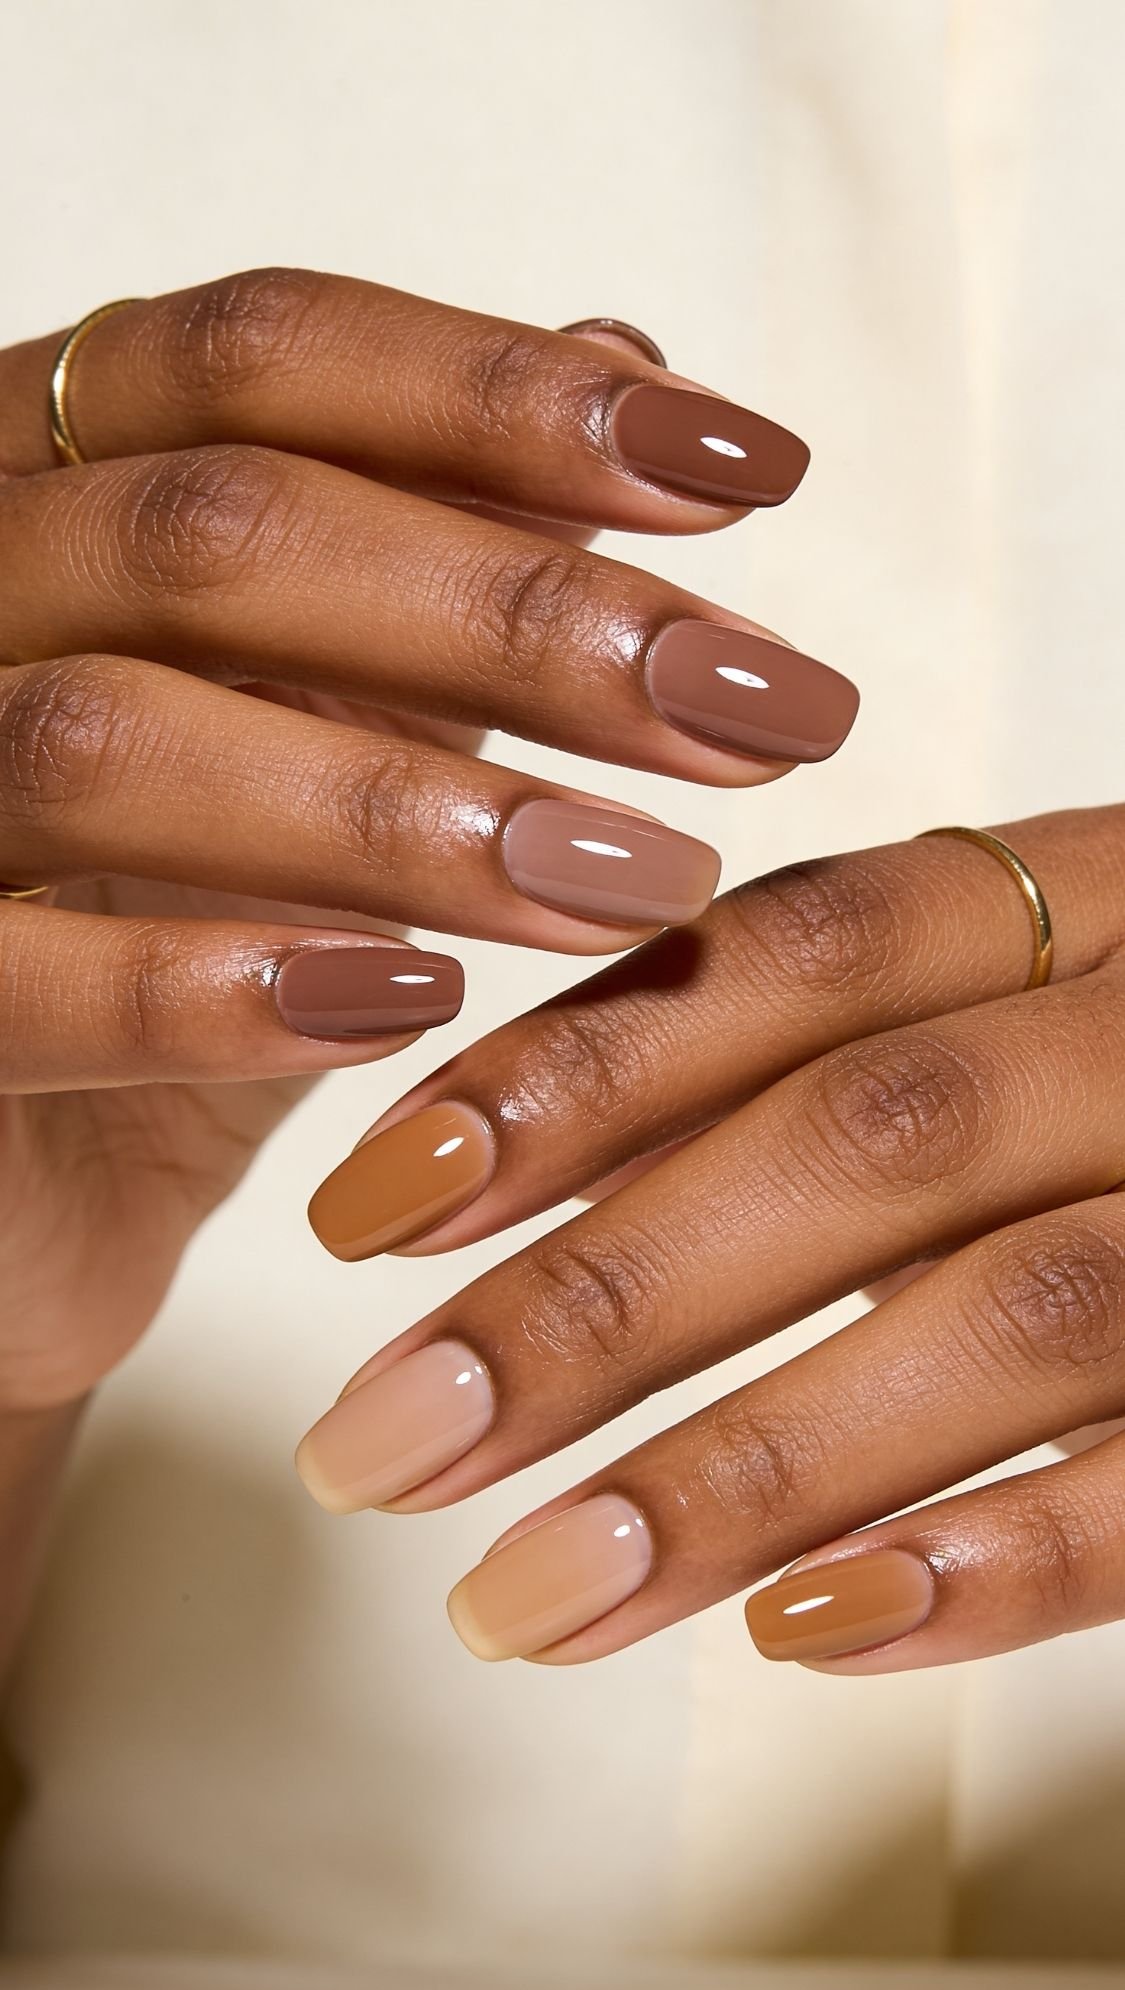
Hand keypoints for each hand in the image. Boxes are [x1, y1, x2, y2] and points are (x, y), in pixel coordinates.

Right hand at [0, 268, 855, 1411]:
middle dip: (513, 617)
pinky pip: (11, 975)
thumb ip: (430, 556)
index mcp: (38, 483)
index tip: (751, 473)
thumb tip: (629, 359)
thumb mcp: (318, 722)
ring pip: (110, 738)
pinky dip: (217, 987)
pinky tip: (416, 1006)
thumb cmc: (174, 930)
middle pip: (211, 533)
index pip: (259, 359)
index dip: (506, 397)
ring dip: (407, 810)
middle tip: (756, 708)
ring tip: (642, 875)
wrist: (25, 1190)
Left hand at [297, 806, 1124, 1673]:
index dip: (569, 1074)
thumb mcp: (1048, 981)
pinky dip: (995, 1561)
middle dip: (596, 1299)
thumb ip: (846, 1034)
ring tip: (524, 1594)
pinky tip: (808, 1636)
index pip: (796, 952)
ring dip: (740, 1470)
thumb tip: (525, 1145)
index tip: (366, 1204)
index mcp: (1096, 894)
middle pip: (859, 1142)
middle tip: (380, 1443)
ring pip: (1000, 1316)